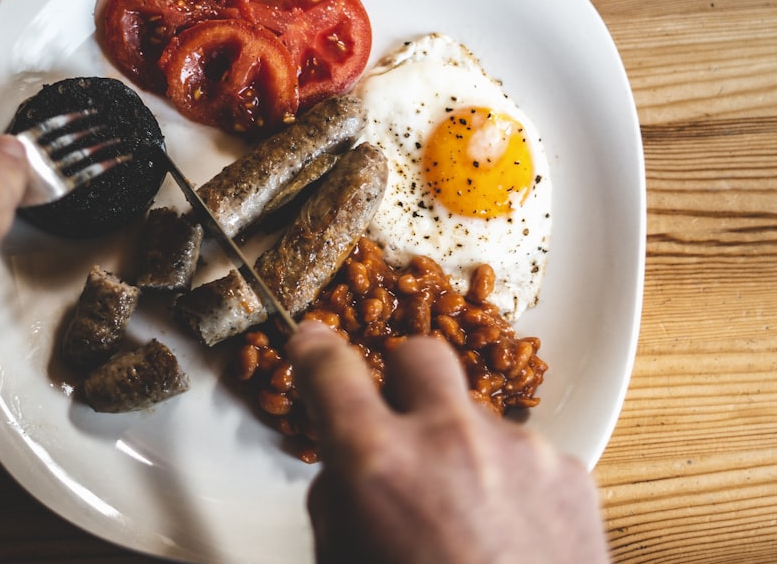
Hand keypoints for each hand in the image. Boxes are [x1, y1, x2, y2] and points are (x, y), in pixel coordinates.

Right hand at [286, 320, 609, 563]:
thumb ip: (338, 501)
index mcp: (380, 465)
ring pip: (476, 412)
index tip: (312, 341)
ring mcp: (518, 450)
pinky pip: (525, 451)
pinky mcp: (570, 471)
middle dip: (401, 375)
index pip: (330, 369)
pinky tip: (507, 530)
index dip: (314, 349)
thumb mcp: (345, 563)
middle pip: (419, 353)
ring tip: (466, 512)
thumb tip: (345, 464)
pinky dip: (509, 477)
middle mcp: (451, 440)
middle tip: (397, 413)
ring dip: (462, 443)